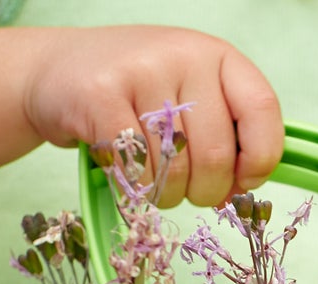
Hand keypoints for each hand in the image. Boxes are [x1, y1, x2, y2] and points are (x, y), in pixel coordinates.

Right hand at [22, 25, 283, 207]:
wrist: (56, 71)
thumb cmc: (136, 95)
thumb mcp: (191, 98)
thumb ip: (226, 134)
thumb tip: (244, 189)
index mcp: (217, 56)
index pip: (262, 110)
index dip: (260, 158)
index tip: (244, 181)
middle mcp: (183, 55)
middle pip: (217, 154)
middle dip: (205, 192)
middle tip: (189, 192)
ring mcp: (140, 71)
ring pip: (175, 169)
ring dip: (167, 194)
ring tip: (154, 181)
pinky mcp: (99, 94)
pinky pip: (135, 168)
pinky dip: (135, 187)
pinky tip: (127, 174)